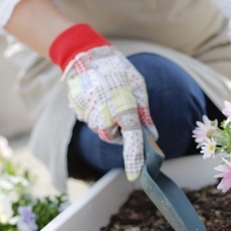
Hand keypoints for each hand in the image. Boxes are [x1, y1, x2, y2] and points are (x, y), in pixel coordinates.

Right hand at [50, 24, 157, 180]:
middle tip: (124, 109)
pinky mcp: (77, 110)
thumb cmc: (117, 69)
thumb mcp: (138, 87)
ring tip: (109, 96)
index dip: (135, 160)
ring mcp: (88, 114)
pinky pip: (90, 119)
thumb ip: (144, 113)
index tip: (136, 177)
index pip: (131, 141)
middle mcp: (104, 116)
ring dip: (108, 120)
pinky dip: (96, 112)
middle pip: (112, 137)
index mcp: (124, 109)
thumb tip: (152, 134)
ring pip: (101, 128)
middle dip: (119, 131)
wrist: (85, 54)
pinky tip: (97, 95)